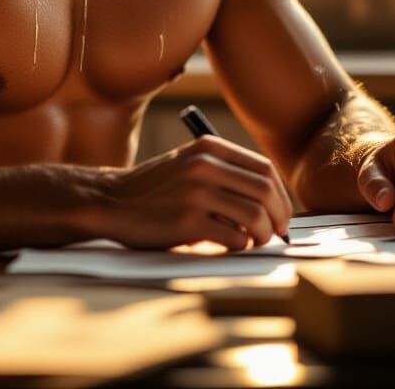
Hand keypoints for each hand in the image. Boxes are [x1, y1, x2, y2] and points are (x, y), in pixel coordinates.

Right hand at [97, 135, 291, 250]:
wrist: (113, 201)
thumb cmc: (157, 189)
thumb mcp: (190, 164)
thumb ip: (225, 173)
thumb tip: (272, 202)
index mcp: (208, 147)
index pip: (264, 168)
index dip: (281, 195)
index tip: (281, 214)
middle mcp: (204, 164)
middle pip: (266, 190)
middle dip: (279, 216)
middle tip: (277, 233)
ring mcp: (196, 192)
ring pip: (255, 216)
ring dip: (263, 235)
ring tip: (254, 242)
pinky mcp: (187, 221)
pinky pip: (235, 238)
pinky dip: (241, 247)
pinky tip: (230, 246)